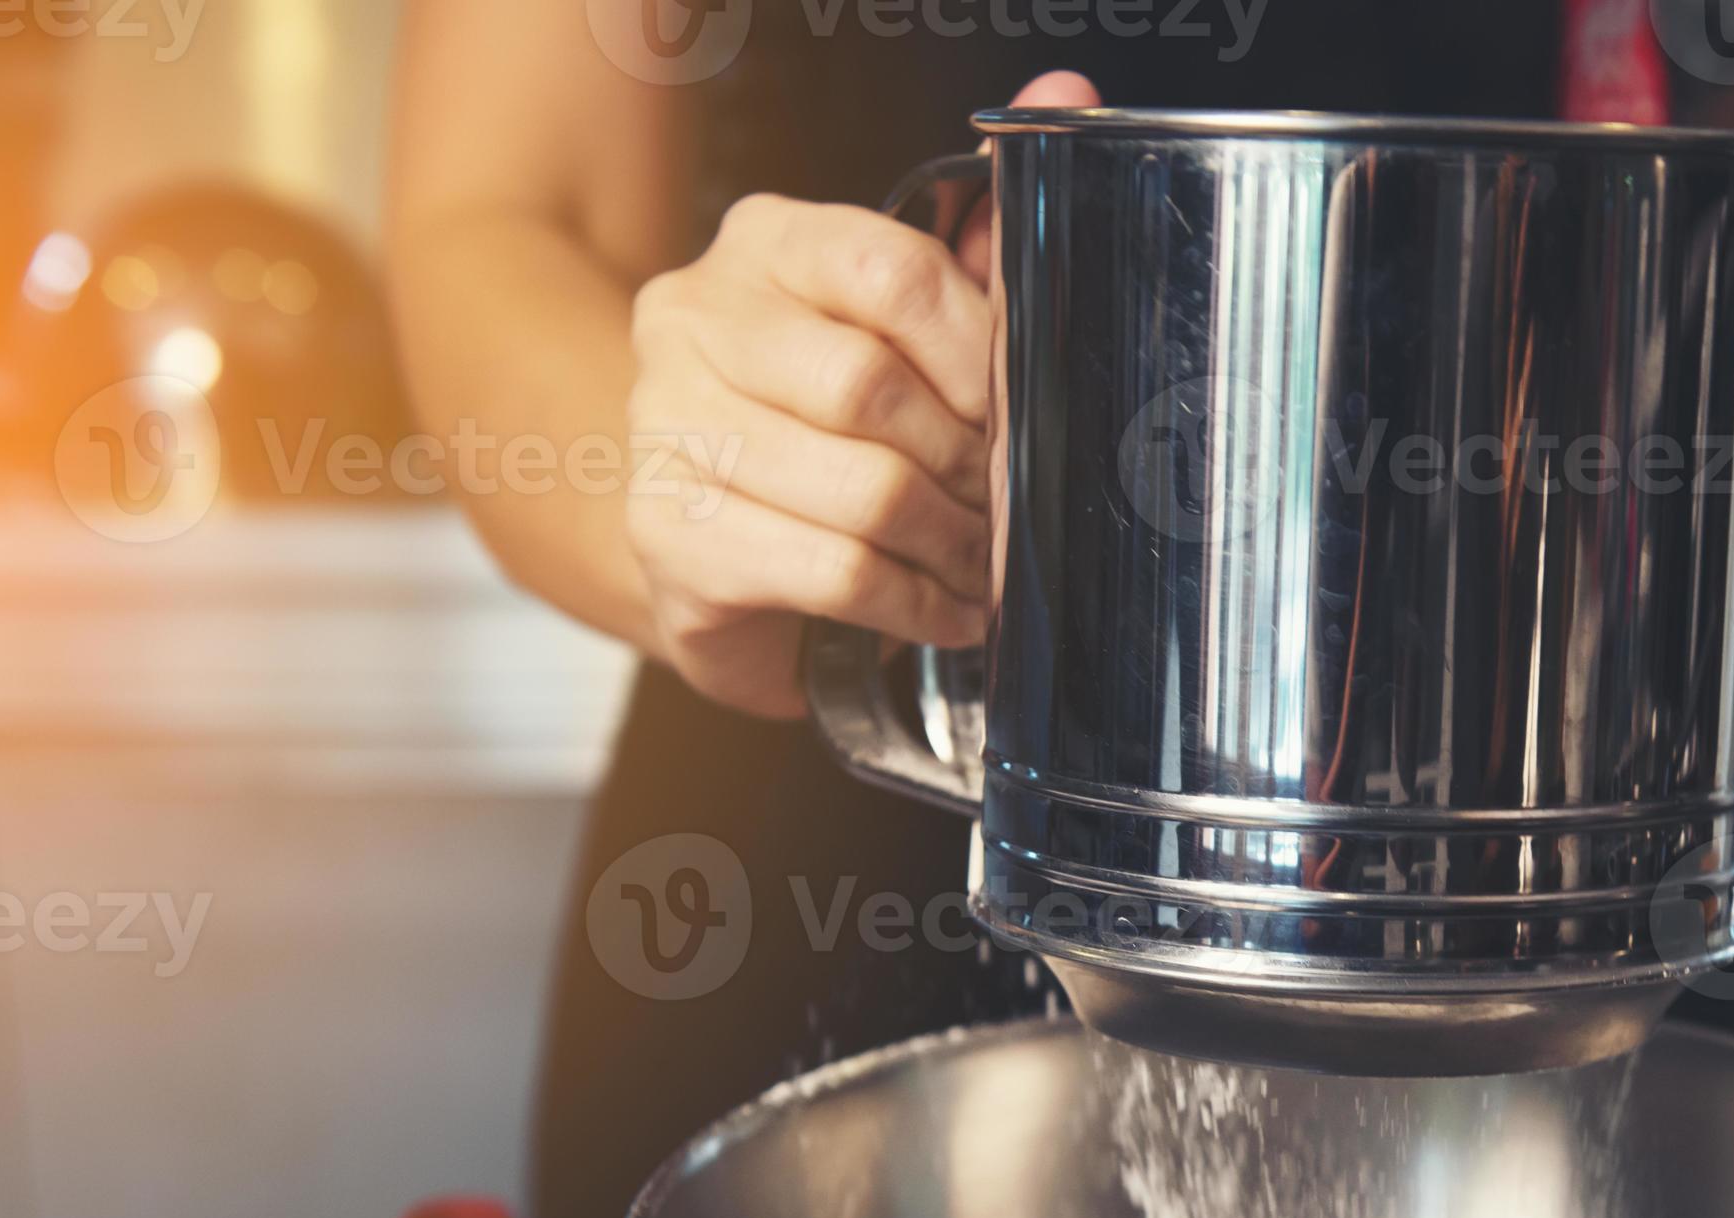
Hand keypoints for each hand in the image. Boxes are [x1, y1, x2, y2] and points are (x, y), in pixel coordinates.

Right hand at [621, 71, 1098, 717]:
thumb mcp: (895, 327)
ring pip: (862, 493)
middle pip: (871, 391)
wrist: (702, 540)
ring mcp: (666, 429)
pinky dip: (912, 601)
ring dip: (951, 544)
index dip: (975, 353)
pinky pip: (834, 572)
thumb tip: (1067, 95)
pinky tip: (939, 606)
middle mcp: (694, 321)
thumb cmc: (817, 424)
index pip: (889, 271)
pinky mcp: (671, 534)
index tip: (1008, 410)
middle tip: (1001, 504)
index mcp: (761, 244)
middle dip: (964, 464)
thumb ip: (976, 241)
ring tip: (980, 563)